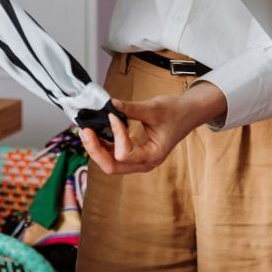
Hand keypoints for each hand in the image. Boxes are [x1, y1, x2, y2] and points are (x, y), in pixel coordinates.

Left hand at [78, 82, 226, 174]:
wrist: (185, 114)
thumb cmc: (175, 112)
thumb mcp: (154, 108)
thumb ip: (131, 108)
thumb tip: (110, 104)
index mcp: (153, 155)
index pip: (125, 153)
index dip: (116, 135)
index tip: (113, 115)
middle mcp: (143, 163)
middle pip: (112, 166)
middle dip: (96, 150)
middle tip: (86, 132)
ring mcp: (137, 160)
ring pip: (110, 163)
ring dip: (96, 148)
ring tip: (86, 131)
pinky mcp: (133, 153)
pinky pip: (113, 154)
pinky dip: (102, 145)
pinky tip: (94, 132)